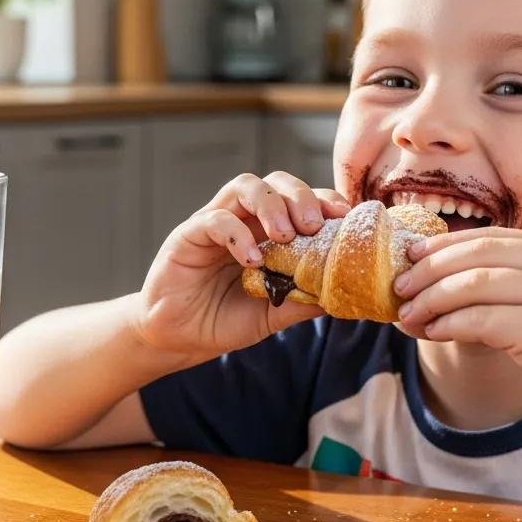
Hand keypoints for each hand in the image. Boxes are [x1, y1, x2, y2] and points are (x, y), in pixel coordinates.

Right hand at [131, 172, 349, 365]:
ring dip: (271, 205)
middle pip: (275, 182)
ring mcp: (215, 223)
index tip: (343, 219)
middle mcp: (243, 220)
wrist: (178, 338)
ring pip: (245, 186)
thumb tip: (342, 293)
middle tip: (314, 225)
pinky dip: (238, 235)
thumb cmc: (222, 320)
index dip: (323, 201)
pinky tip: (252, 260)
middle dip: (300, 196)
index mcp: (266, 232)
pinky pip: (214, 220)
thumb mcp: (272, 315)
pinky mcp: (188, 235)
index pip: (299, 200)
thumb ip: (302, 302)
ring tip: (285, 236)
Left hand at [392, 227, 521, 439]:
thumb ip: (515, 289)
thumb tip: (444, 284)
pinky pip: (481, 320)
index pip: (492, 236)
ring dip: (431, 299)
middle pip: (477, 253)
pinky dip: (449, 325)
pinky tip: (432, 333)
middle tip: (400, 287)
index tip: (412, 257)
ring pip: (474, 283)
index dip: (445, 245)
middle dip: (429, 269)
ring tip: (408, 315)